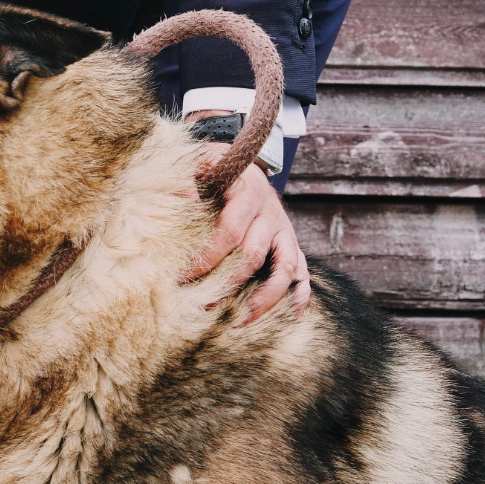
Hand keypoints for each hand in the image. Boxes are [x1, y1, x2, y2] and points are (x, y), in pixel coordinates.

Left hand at [183, 143, 308, 323]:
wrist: (246, 161)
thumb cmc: (216, 166)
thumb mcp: (199, 162)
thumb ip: (187, 178)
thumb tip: (181, 200)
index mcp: (248, 194)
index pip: (229, 232)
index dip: (208, 257)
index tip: (184, 277)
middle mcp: (271, 215)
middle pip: (254, 255)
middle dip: (229, 283)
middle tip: (204, 305)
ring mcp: (285, 231)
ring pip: (285, 269)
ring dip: (266, 298)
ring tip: (243, 321)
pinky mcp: (291, 243)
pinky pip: (303, 272)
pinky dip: (300, 295)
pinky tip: (290, 317)